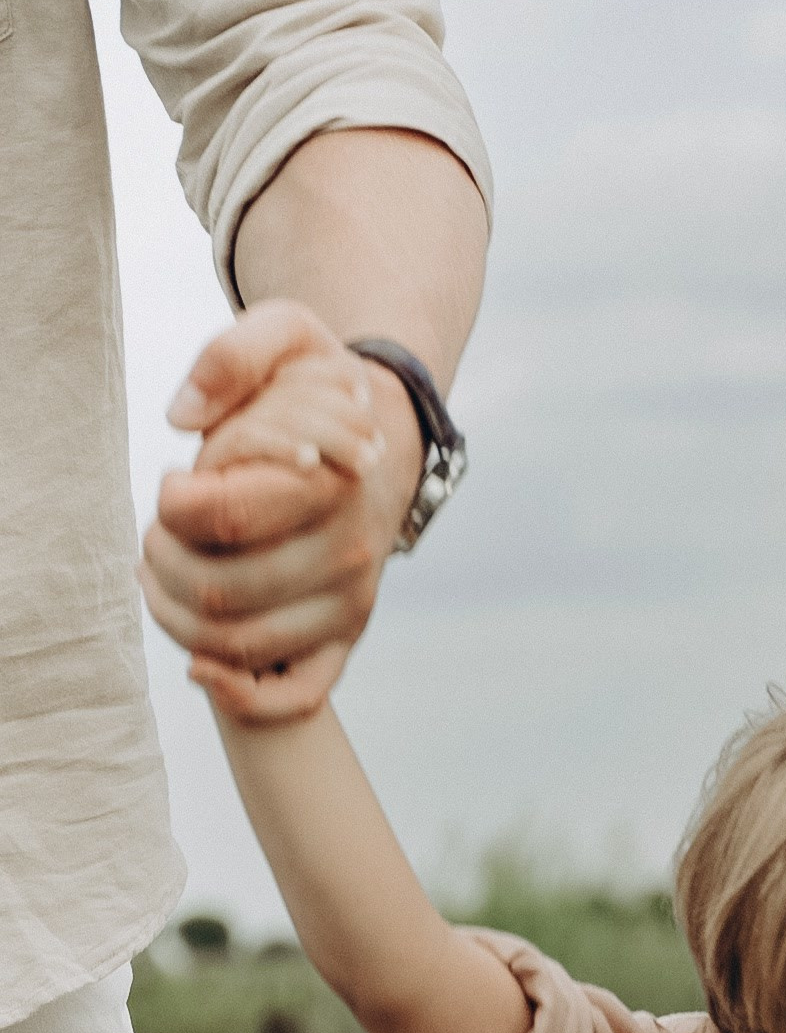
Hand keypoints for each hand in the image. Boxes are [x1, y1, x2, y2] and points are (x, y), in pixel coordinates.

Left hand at [140, 301, 425, 721]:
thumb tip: (182, 416)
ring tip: (161, 577)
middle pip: (221, 590)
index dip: (173, 504)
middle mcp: (346, 552)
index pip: (225, 515)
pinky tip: (200, 667)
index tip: (173, 482)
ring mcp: (348, 603)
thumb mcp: (286, 335)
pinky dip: (241, 697)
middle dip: (163, 563)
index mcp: (330, 482)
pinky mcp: (344, 639)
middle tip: (155, 534)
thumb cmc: (318, 390)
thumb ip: (233, 354)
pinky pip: (298, 696)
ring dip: (176, 618)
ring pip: (240, 644)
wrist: (383, 439)